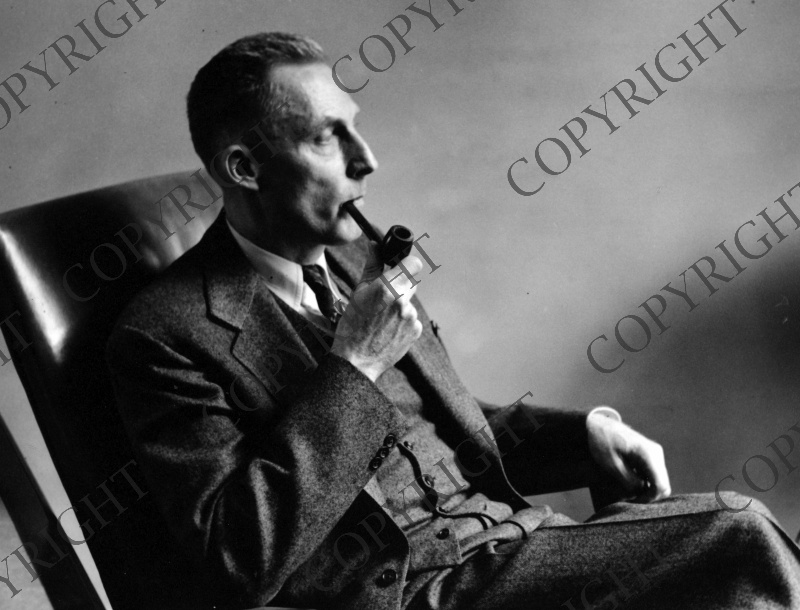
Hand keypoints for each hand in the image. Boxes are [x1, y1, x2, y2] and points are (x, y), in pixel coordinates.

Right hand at [331, 242, 423, 381]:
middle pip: (411, 282)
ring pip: (410, 302)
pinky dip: (403, 321)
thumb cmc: (353, 324)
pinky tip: (388, 329)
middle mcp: (402, 301)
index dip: (408, 264)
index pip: (414, 264)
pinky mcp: (416, 330)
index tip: (402, 266)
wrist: (357, 360)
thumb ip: (371, 267)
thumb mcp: (358, 293)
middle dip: (400, 286)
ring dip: (400, 305)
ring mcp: (411, 317)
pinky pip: (412, 318)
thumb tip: (375, 245)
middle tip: (384, 298)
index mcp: (387, 288)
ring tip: (382, 318)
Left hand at [586, 409, 671, 502]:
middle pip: (663, 486)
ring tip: (626, 490)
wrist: (597, 426)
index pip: (661, 486)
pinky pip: (653, 475)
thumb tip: (641, 493)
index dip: (649, 499)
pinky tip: (629, 482)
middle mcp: (656, 454)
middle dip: (647, 496)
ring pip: (658, 482)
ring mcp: (655, 454)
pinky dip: (644, 482)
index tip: (632, 500)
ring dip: (645, 490)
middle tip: (628, 497)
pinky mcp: (650, 456)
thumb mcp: (612, 465)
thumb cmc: (602, 442)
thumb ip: (629, 482)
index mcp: (649, 454)